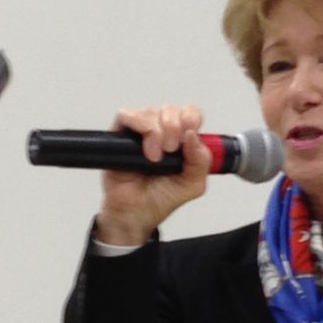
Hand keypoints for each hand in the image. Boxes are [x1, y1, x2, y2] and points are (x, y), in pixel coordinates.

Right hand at [96, 104, 211, 245]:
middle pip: (172, 110)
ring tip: (155, 158)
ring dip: (157, 133)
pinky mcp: (120, 134)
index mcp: (182, 140)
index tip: (189, 134)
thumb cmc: (161, 199)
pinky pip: (127, 115)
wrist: (135, 213)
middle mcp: (162, 132)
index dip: (191, 118)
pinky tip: (145, 150)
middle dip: (174, 127)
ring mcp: (140, 132)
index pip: (190, 114)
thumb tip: (194, 136)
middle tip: (171, 150)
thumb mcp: (193, 184)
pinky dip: (139, 126)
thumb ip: (201, 161)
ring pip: (151, 112)